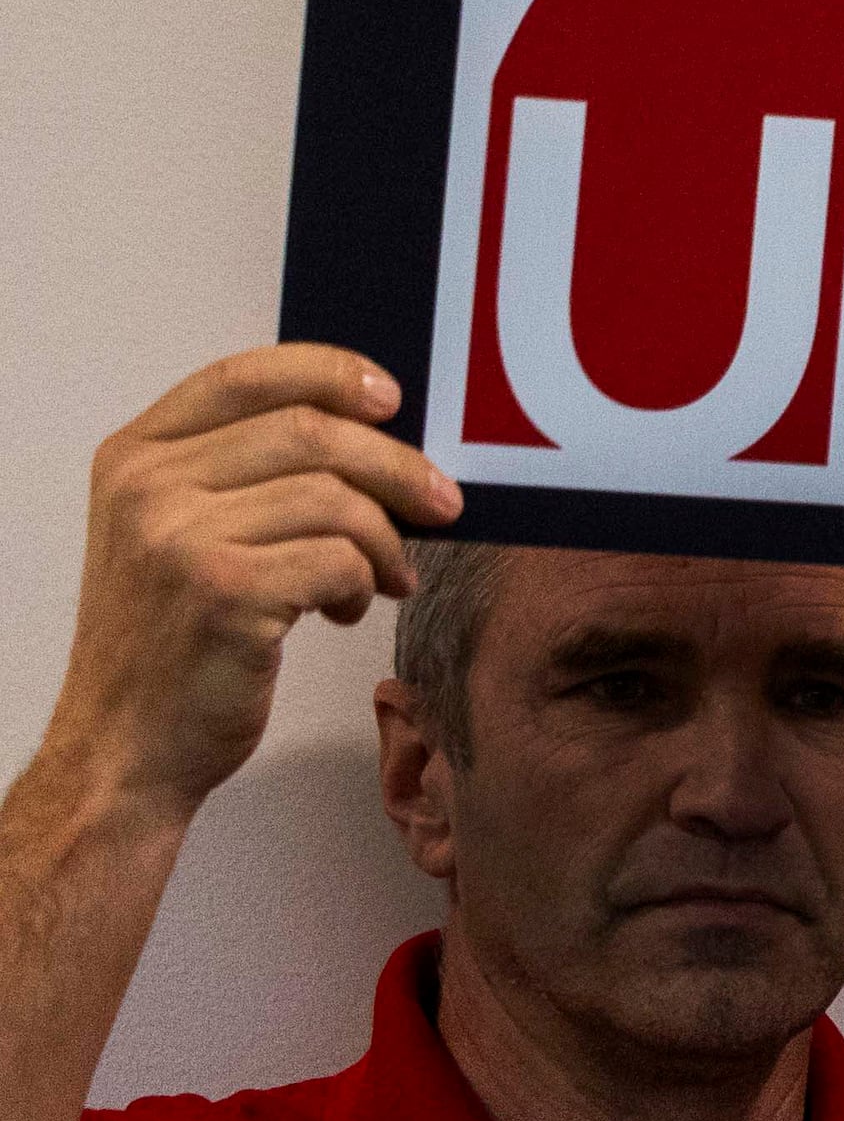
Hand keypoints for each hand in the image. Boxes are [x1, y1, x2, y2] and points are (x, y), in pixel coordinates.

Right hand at [45, 349, 455, 821]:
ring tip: (383, 577)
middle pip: (312, 432)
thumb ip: (243, 474)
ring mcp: (179, 539)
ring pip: (337, 500)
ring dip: (384, 542)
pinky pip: (340, 560)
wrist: (124, 747)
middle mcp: (147, 488)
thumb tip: (377, 434)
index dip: (331, 373)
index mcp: (133, 457)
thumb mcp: (177, 534)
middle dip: (398, 467)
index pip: (245, 374)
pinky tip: (345, 609)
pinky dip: (364, 584)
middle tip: (442, 503)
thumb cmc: (168, 641)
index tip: (391, 397)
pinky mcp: (223, 594)